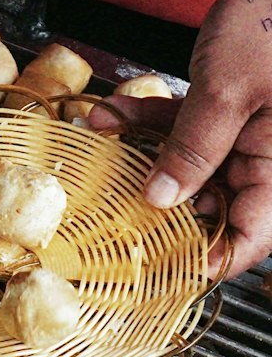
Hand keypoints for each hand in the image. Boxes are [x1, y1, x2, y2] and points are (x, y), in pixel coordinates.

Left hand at [88, 0, 271, 279]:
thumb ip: (192, 149)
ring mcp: (255, 134)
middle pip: (216, 207)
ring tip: (101, 147)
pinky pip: (193, 128)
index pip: (249, 240)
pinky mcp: (237, 106)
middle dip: (159, 205)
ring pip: (194, 166)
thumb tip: (160, 200)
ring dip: (144, 156)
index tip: (158, 266)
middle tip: (112, 209)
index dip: (205, 259)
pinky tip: (112, 115)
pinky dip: (154, 122)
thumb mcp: (227, 90)